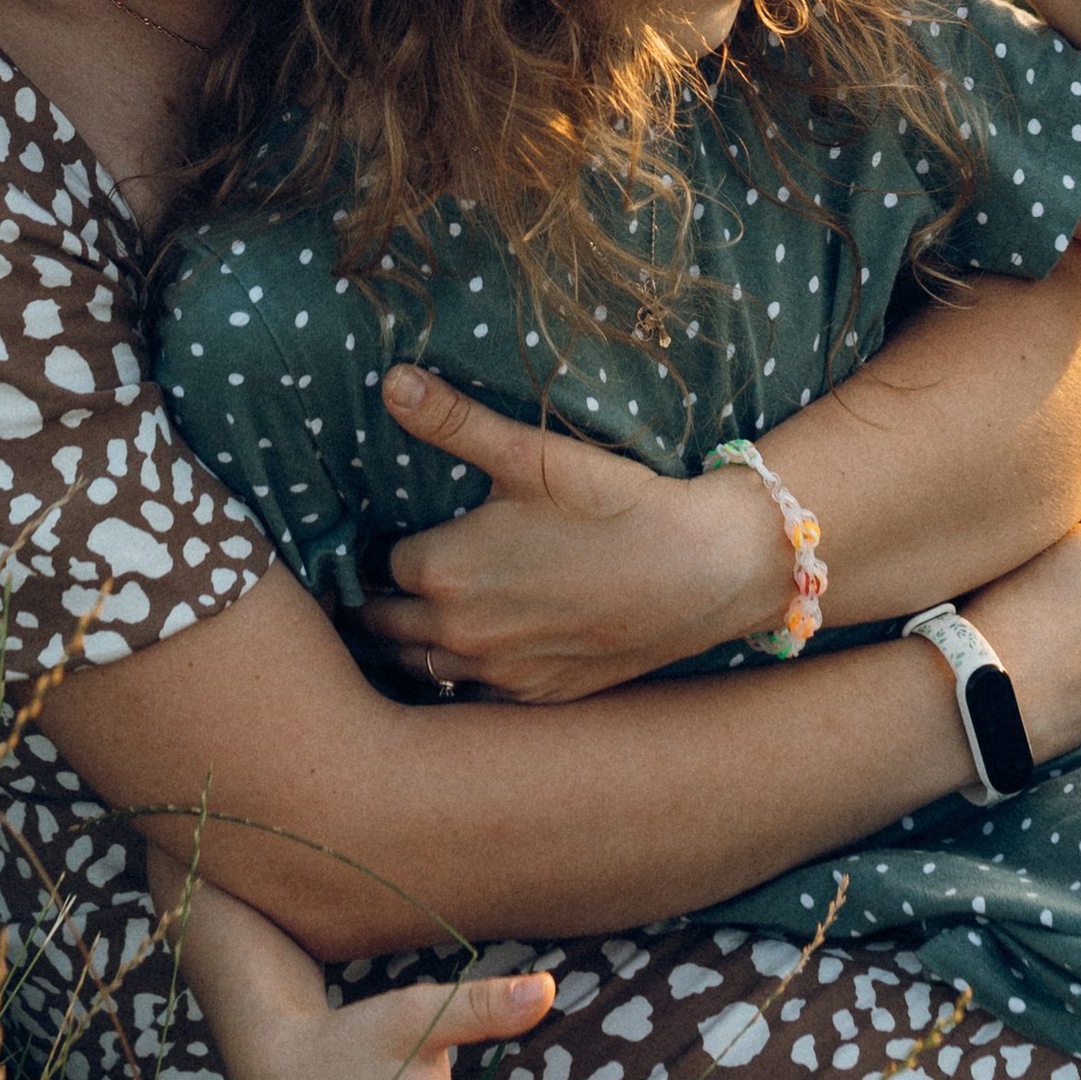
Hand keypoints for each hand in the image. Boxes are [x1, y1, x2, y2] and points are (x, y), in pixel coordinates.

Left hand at [363, 364, 793, 701]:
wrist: (704, 569)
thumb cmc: (615, 504)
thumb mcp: (530, 454)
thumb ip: (452, 421)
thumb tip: (391, 382)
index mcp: (442, 571)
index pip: (376, 561)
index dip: (381, 544)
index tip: (387, 531)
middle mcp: (459, 633)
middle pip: (380, 622)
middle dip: (377, 597)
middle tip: (386, 573)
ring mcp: (498, 673)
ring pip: (417, 666)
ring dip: (409, 641)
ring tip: (418, 609)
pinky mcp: (536, 696)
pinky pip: (470, 695)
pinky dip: (461, 672)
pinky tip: (478, 644)